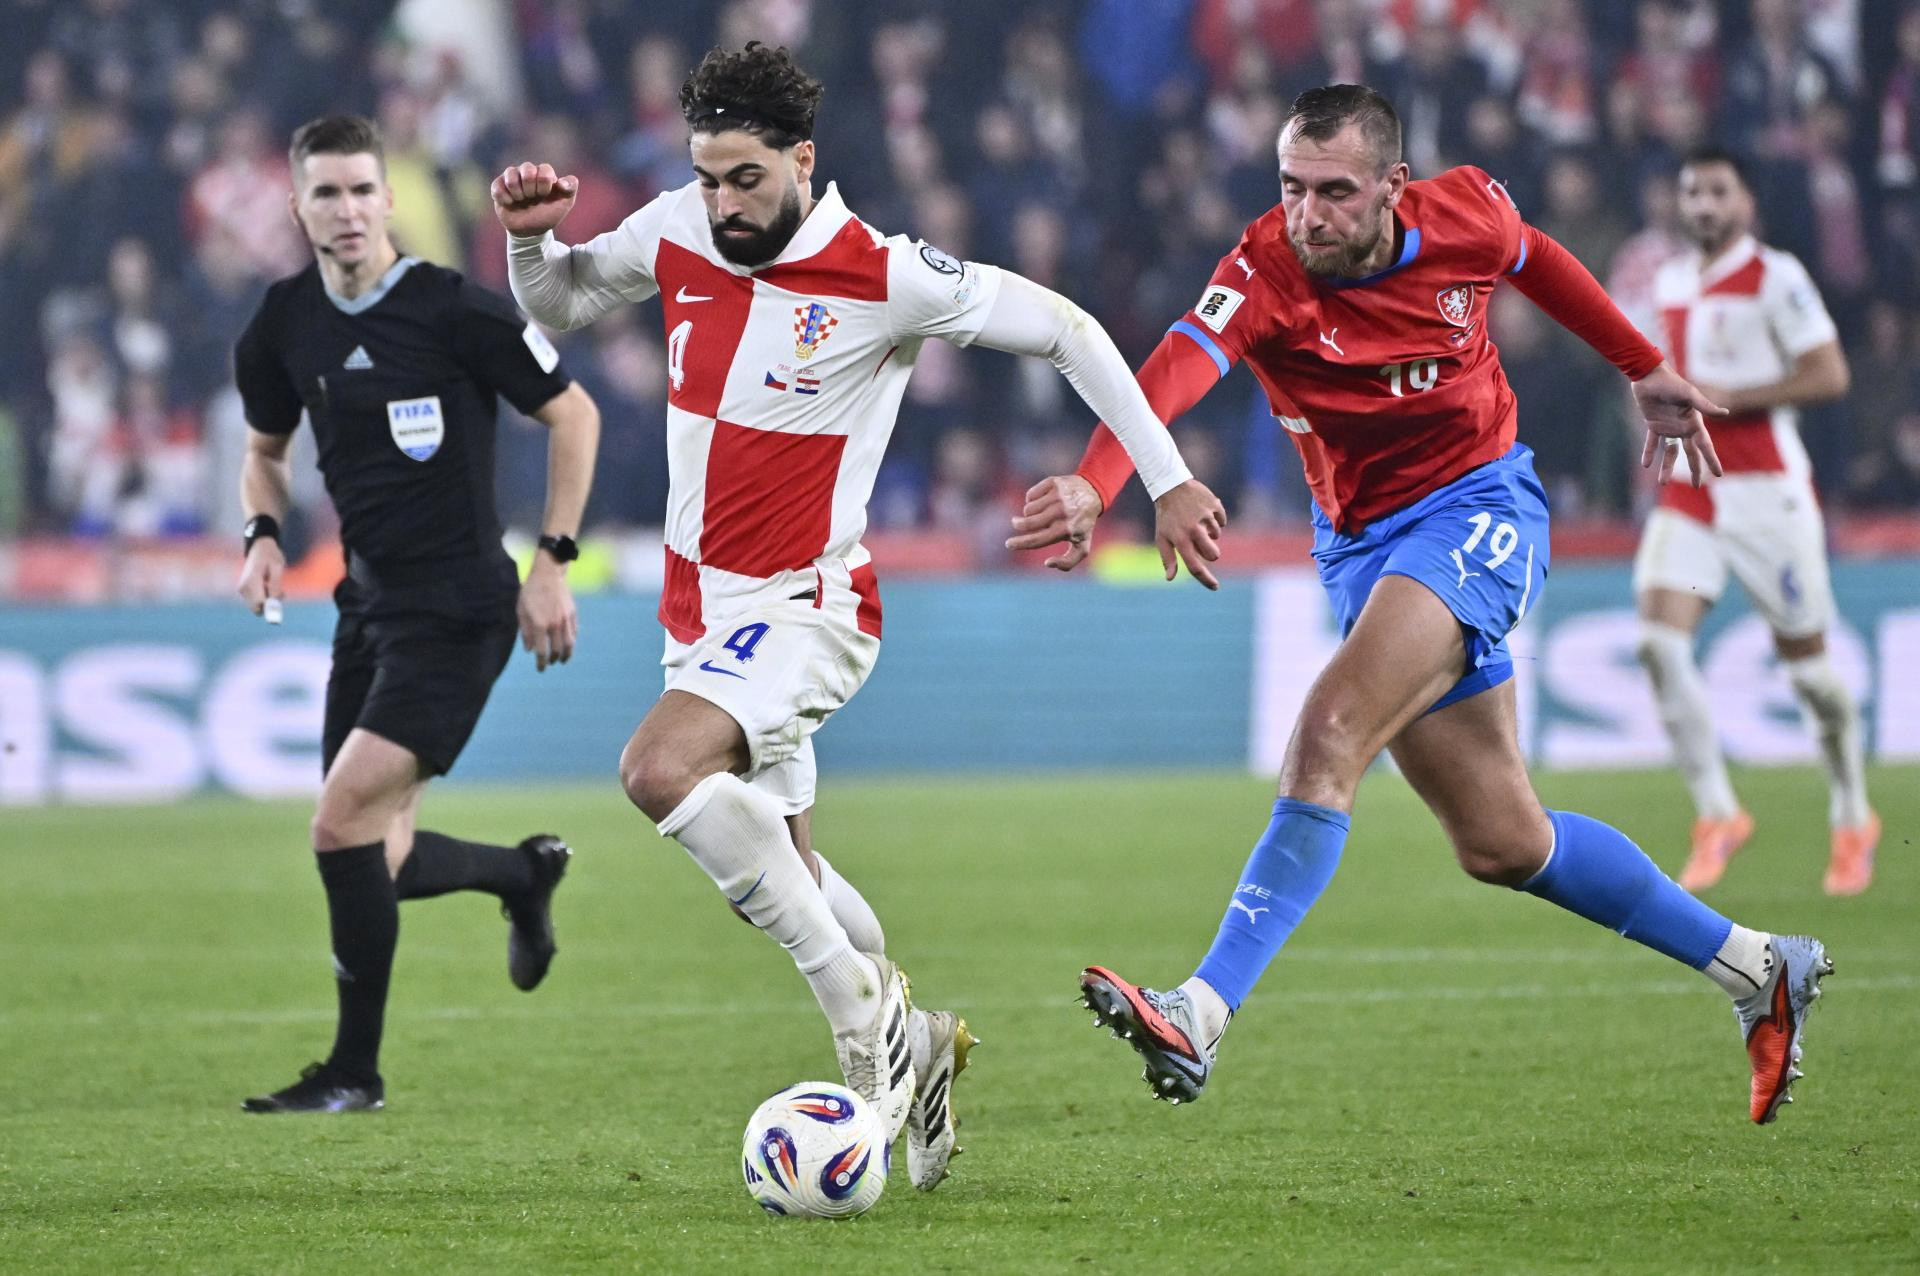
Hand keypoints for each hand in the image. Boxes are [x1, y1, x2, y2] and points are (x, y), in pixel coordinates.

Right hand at [237, 539, 284, 616]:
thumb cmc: (270, 555)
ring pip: (257, 606)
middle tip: (281, 592)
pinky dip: (265, 597)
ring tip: (275, 585)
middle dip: (270, 605)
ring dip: (269, 601)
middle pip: (257, 609)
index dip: (272, 607)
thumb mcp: (277, 567)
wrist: (260, 547)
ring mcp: (242, 590)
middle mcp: (243, 588)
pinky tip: (270, 585)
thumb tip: (274, 600)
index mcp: (251, 581)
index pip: (259, 603)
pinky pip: (256, 601)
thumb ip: (275, 584)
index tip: (282, 598)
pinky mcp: (244, 591)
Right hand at [491, 162, 578, 236]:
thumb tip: (561, 182)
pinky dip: (505, 199)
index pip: (545, 170)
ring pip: (511, 176)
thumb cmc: (548, 214)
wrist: (531, 230)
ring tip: (521, 200)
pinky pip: (497, 186)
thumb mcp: (565, 203)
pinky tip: (510, 203)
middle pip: (527, 169)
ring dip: (518, 194)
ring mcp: (511, 177)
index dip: (544, 186)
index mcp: (544, 172)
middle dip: (531, 190)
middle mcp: (527, 171)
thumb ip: (570, 188)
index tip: (545, 196)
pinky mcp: (498, 185)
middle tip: (532, 198)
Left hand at [517, 555, 578, 671]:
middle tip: (550, 662)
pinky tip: (567, 644)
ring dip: (566, 655)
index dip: (541, 663)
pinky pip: (574, 632)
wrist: (548, 574)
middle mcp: (554, 624)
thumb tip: (529, 650)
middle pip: (557, 650)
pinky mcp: (572, 614)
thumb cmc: (530, 592)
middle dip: (553, 659)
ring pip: (569, 644)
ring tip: (563, 660)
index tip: (541, 669)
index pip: (542, 651)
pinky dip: (571, 641)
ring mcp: (566, 619)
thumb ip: (525, 632)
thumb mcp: (521, 611)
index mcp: (539, 624)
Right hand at [1006, 474, 1104, 570]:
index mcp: (1065, 529)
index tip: (1008, 544)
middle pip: (1028, 522)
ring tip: (1041, 511)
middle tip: (1016, 523)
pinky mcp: (1053, 483)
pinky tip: (1043, 500)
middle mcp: (1061, 512)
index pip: (1037, 540)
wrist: (1093, 493)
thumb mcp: (1082, 546)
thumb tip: (1047, 563)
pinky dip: (1032, 499)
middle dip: (1018, 524)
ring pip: (1028, 508)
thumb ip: (1068, 562)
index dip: (1019, 543)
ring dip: (1030, 512)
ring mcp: (1057, 496)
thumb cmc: (1083, 523)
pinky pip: (1031, 494)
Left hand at [1154, 478, 1227, 589]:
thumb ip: (1167, 558)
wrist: (1171, 486)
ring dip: (1209, 531)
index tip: (1215, 587)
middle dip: (1211, 552)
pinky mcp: (1214, 505)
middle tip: (1201, 542)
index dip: (1206, 579)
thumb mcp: (1161, 537)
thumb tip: (1170, 578)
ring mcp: (1205, 517)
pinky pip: (1222, 520)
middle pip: (1213, 554)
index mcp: (1180, 540)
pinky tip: (1203, 511)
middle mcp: (1194, 529)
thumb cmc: (1166, 516)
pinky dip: (1216, 518)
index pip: (1195, 566)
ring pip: (1217, 535)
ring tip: (1196, 520)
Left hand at [1633, 361, 1726, 486]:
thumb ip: (1705, 406)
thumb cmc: (1672, 384)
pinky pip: (1651, 443)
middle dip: (1694, 469)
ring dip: (1666, 467)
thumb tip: (1726, 413)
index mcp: (1694, 423)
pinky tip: (1646, 465)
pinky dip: (1649, 453)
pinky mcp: (1653, 425)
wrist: (1649, 376)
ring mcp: (1668, 428)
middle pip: (1690, 454)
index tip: (1718, 475)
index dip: (1712, 460)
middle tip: (1696, 485)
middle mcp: (1683, 428)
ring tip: (1662, 483)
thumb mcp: (1689, 395)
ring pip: (1670, 453)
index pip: (1705, 446)